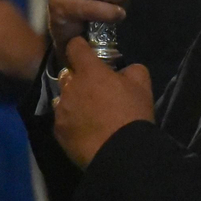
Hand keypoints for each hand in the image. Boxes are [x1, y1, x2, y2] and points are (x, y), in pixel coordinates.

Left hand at [52, 37, 153, 166]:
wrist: (122, 153)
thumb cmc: (132, 114)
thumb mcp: (142, 84)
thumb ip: (130, 69)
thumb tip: (123, 70)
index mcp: (89, 71)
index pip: (75, 47)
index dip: (81, 47)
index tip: (87, 52)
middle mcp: (70, 87)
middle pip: (67, 74)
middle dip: (78, 77)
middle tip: (93, 89)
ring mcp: (61, 110)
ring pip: (62, 97)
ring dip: (72, 100)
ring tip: (88, 113)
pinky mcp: (58, 131)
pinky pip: (61, 119)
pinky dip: (70, 121)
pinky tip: (84, 129)